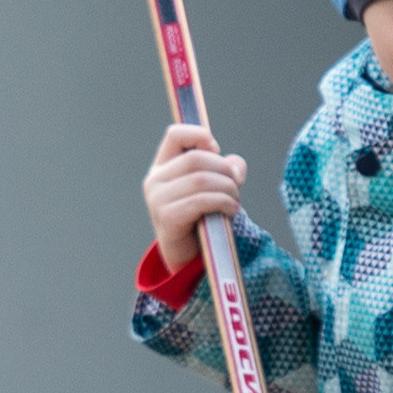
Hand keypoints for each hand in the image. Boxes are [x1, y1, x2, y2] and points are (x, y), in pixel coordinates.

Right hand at [144, 123, 244, 270]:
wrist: (187, 258)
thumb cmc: (201, 219)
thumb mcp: (214, 189)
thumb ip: (225, 171)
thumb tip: (236, 164)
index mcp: (163, 166)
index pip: (175, 134)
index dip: (200, 136)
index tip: (217, 150)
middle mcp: (155, 180)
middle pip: (196, 158)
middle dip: (224, 170)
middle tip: (237, 186)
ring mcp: (157, 199)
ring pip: (201, 179)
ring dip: (227, 189)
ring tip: (235, 202)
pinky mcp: (166, 217)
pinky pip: (200, 201)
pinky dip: (223, 203)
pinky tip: (231, 211)